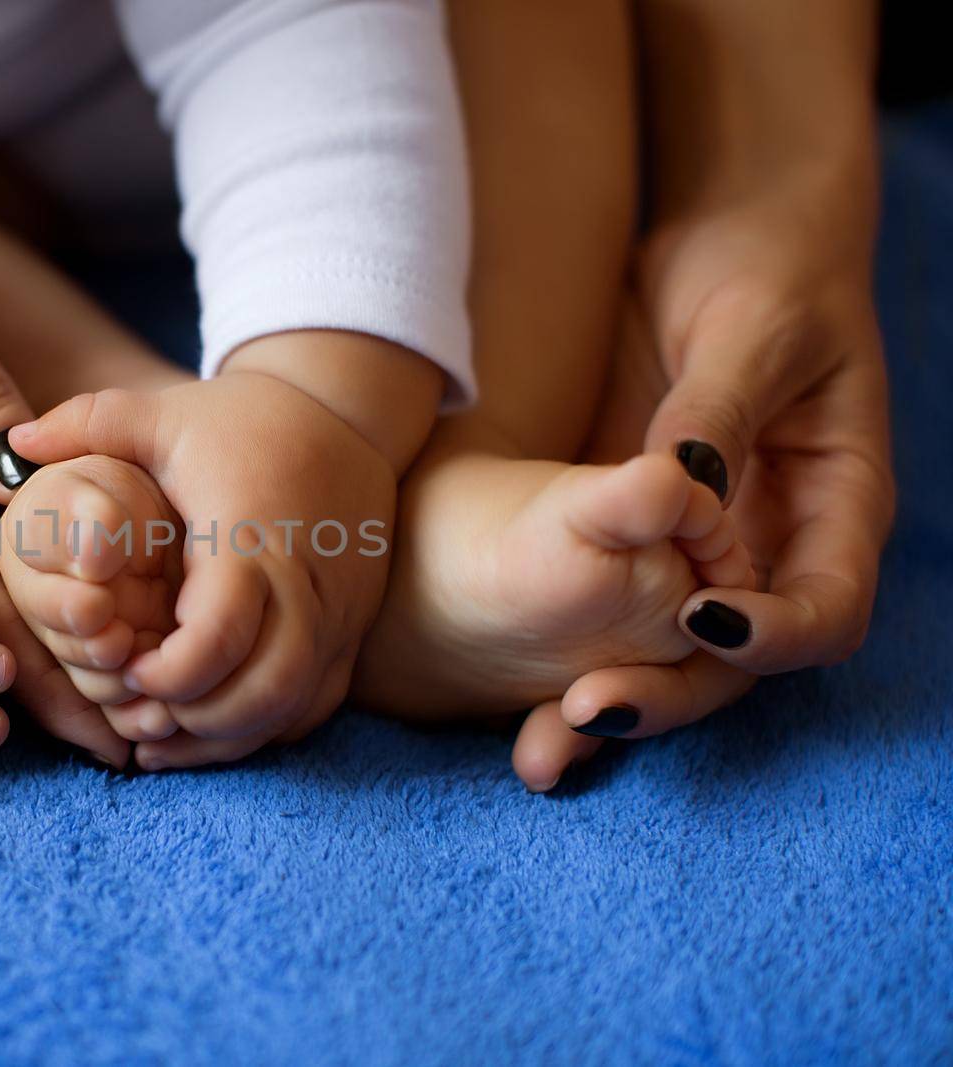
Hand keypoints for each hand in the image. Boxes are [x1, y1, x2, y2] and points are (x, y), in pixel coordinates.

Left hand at [9, 371, 396, 769]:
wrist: (347, 418)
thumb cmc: (242, 421)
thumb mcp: (164, 415)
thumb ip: (88, 426)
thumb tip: (14, 445)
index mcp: (246, 536)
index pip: (218, 633)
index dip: (169, 672)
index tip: (127, 671)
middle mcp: (301, 583)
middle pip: (265, 687)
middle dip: (199, 718)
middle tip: (143, 712)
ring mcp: (334, 612)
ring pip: (292, 706)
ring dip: (228, 735)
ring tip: (165, 733)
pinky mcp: (351, 630)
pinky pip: (314, 705)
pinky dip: (265, 729)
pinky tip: (212, 729)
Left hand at [562, 172, 893, 742]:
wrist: (720, 230)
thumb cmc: (766, 265)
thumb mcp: (753, 327)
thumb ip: (719, 410)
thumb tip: (680, 487)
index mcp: (834, 505)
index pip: (827, 610)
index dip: (773, 637)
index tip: (700, 623)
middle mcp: (770, 546)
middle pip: (736, 661)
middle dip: (668, 695)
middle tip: (586, 712)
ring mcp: (700, 551)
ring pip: (664, 656)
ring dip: (610, 704)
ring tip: (536, 749)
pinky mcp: (634, 540)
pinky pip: (605, 614)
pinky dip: (564, 659)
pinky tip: (503, 698)